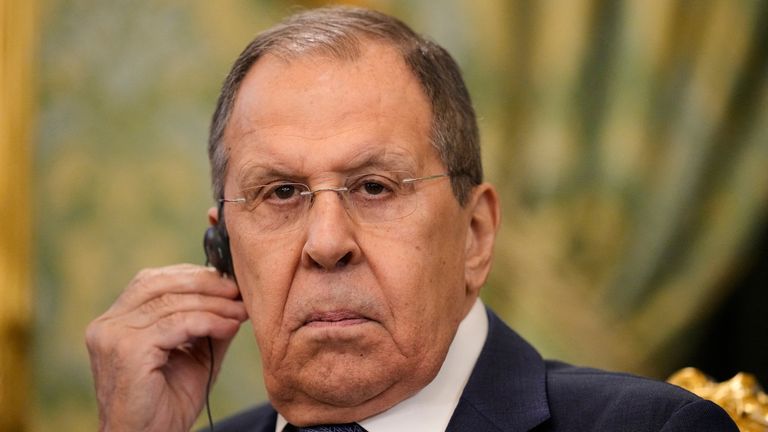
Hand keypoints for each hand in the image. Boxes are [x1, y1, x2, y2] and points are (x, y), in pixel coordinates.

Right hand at [85, 264, 247, 430]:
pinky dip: (208, 321)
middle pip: (161, 284)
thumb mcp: (193, 354)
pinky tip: (229, 327)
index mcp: (116, 321)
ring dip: (213, 304)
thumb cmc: (167, 404)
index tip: (228, 282)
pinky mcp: (127, 351)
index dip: (192, 276)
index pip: (153, 280)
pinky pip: (176, 324)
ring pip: (172, 303)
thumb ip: (206, 323)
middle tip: (238, 291)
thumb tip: (235, 297)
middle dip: (205, 284)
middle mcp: (107, 324)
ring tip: (240, 311)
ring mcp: (113, 336)